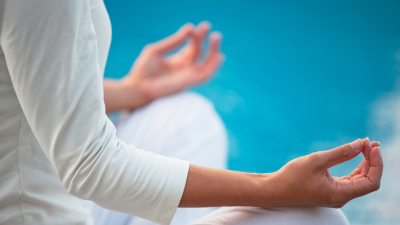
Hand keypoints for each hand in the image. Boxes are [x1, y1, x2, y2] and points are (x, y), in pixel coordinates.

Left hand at [119, 22, 222, 109]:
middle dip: (204, 39)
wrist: (137, 88)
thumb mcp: (155, 51)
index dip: (195, 36)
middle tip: (206, 25)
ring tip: (216, 36)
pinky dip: (213, 67)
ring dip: (213, 51)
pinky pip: (205, 76)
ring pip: (206, 64)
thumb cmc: (143, 71)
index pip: (191, 47)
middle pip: (199, 52)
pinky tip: (218, 56)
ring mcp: (187, 76)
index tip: (192, 27)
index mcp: (178, 61)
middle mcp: (184, 69)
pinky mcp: (188, 83)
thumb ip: (172, 42)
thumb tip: (189, 28)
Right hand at [267, 138, 382, 207]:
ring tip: (365, 145)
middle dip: (371, 160)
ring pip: (359, 180)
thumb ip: (340, 153)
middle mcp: (341, 197)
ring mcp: (336, 194)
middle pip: (367, 180)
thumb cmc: (292, 177)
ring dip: (364, 163)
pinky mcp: (330, 190)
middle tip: (369, 141)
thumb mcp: (316, 161)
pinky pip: (349, 180)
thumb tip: (360, 144)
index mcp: (340, 193)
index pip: (371, 182)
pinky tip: (355, 155)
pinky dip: (354, 167)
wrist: (274, 190)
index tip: (373, 146)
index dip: (376, 163)